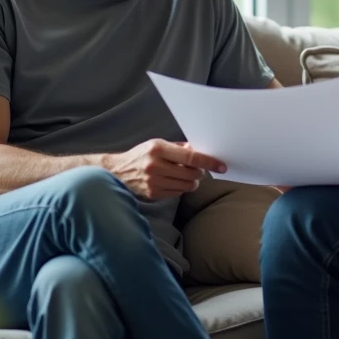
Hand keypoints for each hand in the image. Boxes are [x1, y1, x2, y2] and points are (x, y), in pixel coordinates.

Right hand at [103, 140, 225, 200]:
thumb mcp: (157, 144)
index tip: (221, 166)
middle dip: (199, 173)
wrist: (117, 172)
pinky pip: (177, 193)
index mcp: (158, 149)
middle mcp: (155, 166)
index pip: (190, 157)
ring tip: (186, 176)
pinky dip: (180, 188)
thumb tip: (198, 150)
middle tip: (197, 170)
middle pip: (191, 173)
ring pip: (186, 185)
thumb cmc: (140, 155)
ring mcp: (153, 182)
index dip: (208, 162)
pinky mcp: (153, 194)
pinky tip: (174, 182)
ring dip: (191, 181)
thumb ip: (178, 148)